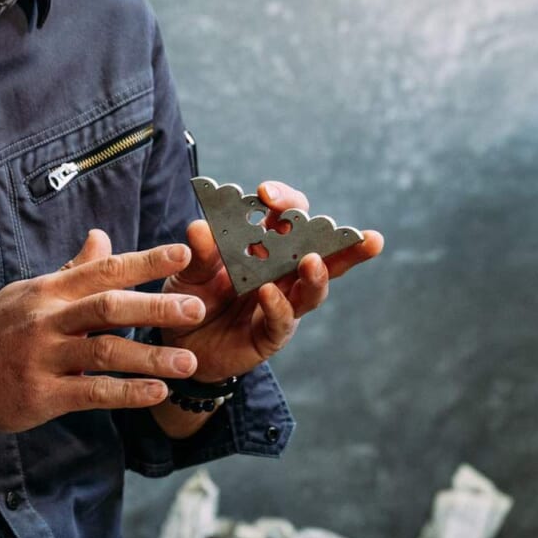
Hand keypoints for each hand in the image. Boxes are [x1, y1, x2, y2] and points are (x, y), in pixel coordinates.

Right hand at [0, 232, 204, 431]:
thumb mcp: (30, 294)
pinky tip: (157, 393)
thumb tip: (102, 238)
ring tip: (188, 363)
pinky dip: (127, 393)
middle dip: (156, 306)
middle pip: (109, 306)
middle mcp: (47, 319)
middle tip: (196, 310)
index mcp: (49, 291)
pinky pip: (92, 392)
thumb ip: (72, 271)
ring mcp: (44, 357)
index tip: (183, 253)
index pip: (103, 269)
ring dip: (150, 356)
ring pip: (105, 351)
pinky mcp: (42, 395)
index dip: (145, 261)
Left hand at [162, 181, 383, 381]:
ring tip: (312, 260)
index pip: (288, 218)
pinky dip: (278, 305)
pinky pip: (281, 320)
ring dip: (317, 274)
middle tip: (357, 234)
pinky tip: (269, 293)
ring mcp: (281, 304)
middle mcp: (282, 274)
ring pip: (312, 289)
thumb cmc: (191, 298)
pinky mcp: (270, 335)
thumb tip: (200, 227)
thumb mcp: (190, 272)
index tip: (267, 193)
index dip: (285, 202)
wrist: (179, 344)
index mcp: (266, 248)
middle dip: (342, 242)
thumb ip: (199, 253)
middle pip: (321, 253)